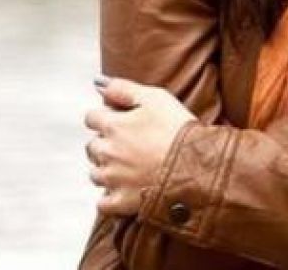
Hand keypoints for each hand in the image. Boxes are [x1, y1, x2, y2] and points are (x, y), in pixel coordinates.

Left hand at [83, 77, 196, 216]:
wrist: (195, 166)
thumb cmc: (178, 129)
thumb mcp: (155, 97)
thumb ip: (123, 88)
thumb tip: (98, 83)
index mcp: (112, 126)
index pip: (91, 118)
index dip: (106, 117)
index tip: (121, 121)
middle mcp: (107, 152)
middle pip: (92, 146)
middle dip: (105, 144)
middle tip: (130, 144)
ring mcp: (112, 179)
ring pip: (95, 174)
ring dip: (107, 170)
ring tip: (131, 167)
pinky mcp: (121, 202)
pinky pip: (103, 203)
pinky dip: (110, 198)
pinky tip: (125, 190)